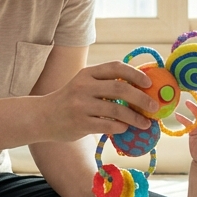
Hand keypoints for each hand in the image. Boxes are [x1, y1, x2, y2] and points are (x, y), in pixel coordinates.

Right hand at [39, 62, 158, 141]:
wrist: (43, 117)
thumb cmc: (70, 100)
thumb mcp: (83, 84)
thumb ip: (105, 83)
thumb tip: (140, 88)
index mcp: (87, 73)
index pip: (115, 67)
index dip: (135, 73)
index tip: (149, 83)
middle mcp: (84, 87)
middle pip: (120, 89)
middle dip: (141, 98)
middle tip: (154, 106)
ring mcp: (81, 106)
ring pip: (116, 110)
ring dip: (135, 117)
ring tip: (145, 123)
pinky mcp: (80, 123)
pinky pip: (107, 125)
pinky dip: (120, 127)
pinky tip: (125, 128)